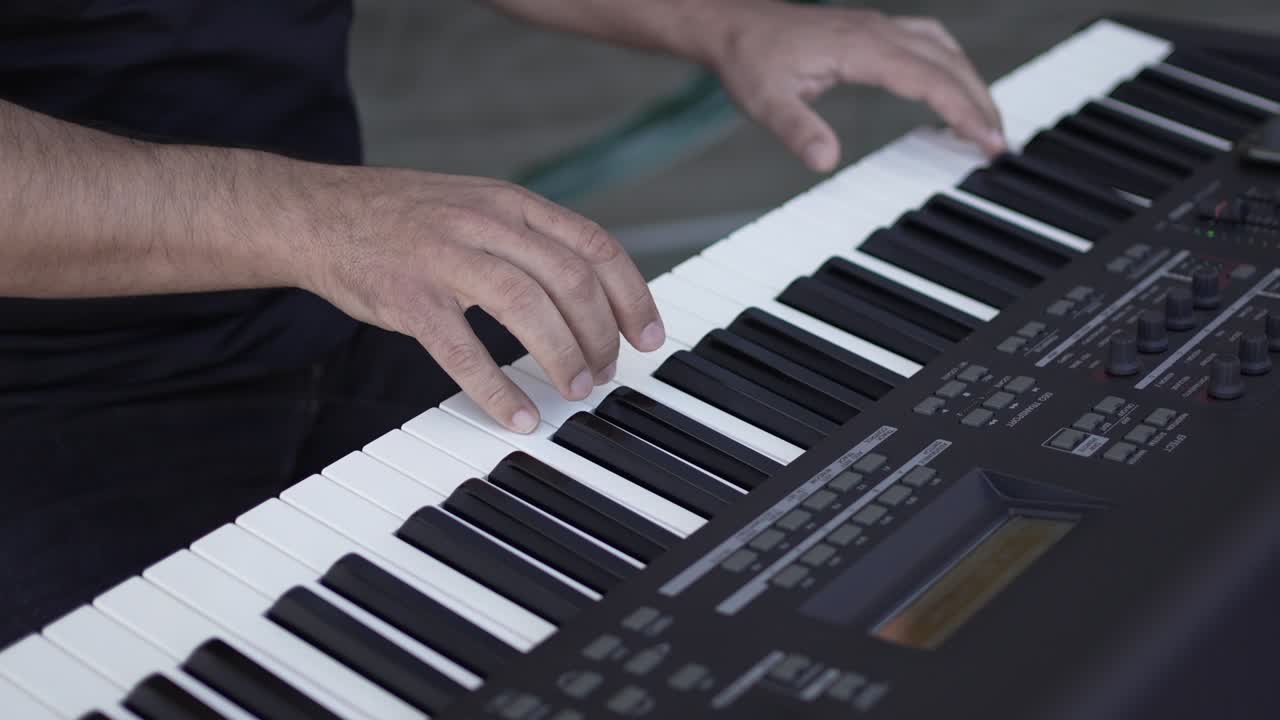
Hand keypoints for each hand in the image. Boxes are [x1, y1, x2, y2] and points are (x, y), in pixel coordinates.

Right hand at [293, 167, 664, 431]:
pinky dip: (497, 388)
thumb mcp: (477, 207)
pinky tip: (518, 415)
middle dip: (600, 334)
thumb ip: (528, 241)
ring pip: (526, 306)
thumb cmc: (403, 220)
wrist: (315, 213)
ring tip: (577, 391)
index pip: (593, 245)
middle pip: (569, 278)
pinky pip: (462, 349)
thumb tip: (589, 294)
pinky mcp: (408, 295)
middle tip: (606, 372)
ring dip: (563, 355)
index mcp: (511, 202)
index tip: (649, 336)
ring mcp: (444, 255)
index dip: (631, 294)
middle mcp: (485, 221)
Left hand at [709, 4, 1004, 171]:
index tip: (987, 140)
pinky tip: (953, 84)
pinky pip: (929, 41)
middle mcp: (877, 31)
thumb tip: (826, 161)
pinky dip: (951, 65)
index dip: (963, 110)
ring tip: (986, 121)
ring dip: (971, 81)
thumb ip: (797, 130)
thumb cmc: (748, 58)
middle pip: (948, 63)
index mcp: (860, 47)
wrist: (731, 23)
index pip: (928, 79)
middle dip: (980, 102)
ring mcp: (878, 26)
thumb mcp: (765, 101)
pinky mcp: (873, 30)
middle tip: (1000, 143)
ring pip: (944, 49)